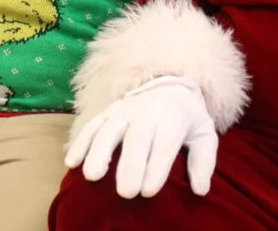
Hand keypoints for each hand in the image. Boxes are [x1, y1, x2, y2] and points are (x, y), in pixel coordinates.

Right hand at [65, 76, 217, 198]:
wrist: (170, 83)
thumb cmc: (188, 118)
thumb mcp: (205, 134)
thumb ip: (203, 162)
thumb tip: (201, 190)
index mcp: (174, 118)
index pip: (165, 143)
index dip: (157, 167)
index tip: (148, 191)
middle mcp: (147, 112)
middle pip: (137, 137)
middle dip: (130, 164)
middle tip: (125, 193)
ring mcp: (125, 110)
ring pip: (109, 129)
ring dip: (99, 152)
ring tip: (92, 176)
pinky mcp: (108, 112)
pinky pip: (92, 125)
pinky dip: (80, 142)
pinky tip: (72, 162)